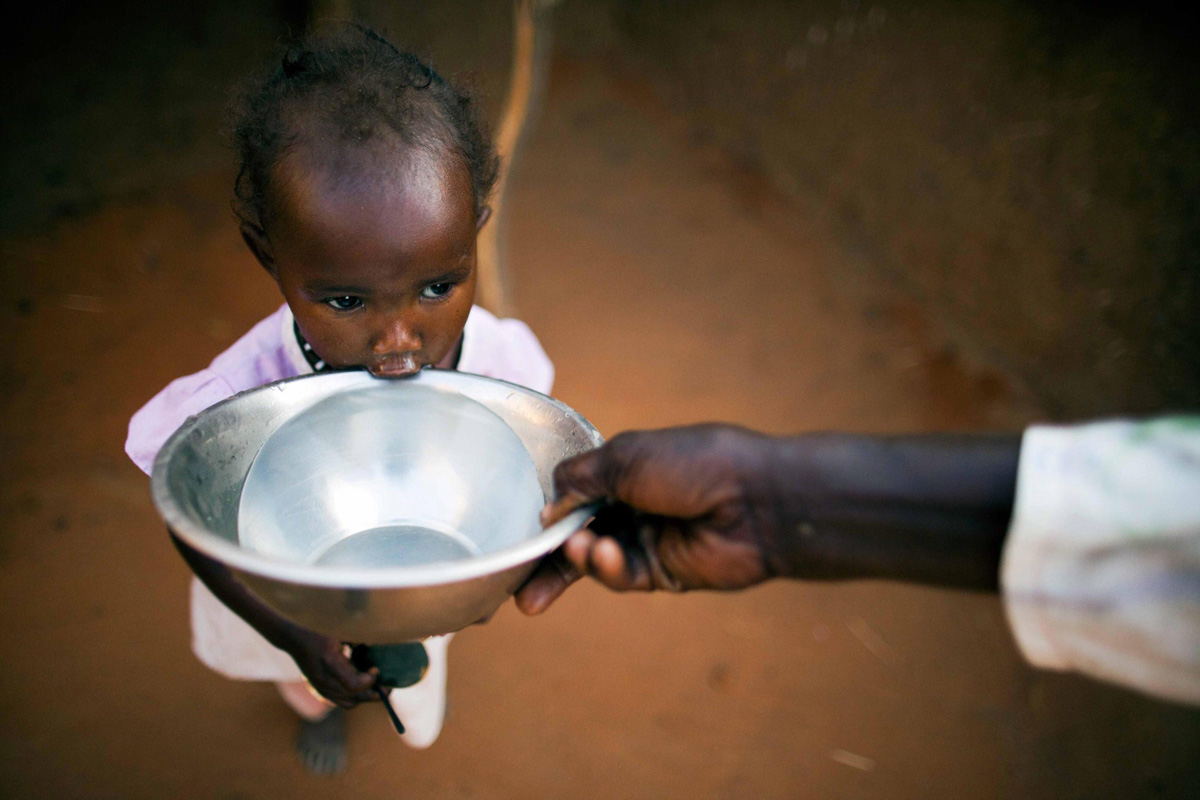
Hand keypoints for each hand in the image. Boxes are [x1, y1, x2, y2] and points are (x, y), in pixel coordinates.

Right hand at [285, 631, 378, 707]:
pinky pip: (342, 702)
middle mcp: (325, 681)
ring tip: (377, 687)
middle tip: (387, 687)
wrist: (296, 643)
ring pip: (350, 703)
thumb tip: (376, 658)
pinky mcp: (321, 691)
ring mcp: (322, 688)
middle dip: (374, 694)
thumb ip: (355, 650)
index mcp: (330, 664)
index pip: (354, 685)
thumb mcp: (339, 639)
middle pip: (355, 697)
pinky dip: (355, 698)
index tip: (376, 669)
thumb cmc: (320, 636)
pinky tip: (362, 688)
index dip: (370, 680)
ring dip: (365, 697)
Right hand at [515, 424, 787, 613]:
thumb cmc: (694, 463)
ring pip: (594, 561)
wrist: (756, 500)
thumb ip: (579, 478)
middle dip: (546, 561)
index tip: (515, 533)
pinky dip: (608, 568)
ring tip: (578, 553)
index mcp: (623, 468)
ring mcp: (647, 539)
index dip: (545, 514)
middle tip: (516, 588)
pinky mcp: (663, 573)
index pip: (571, 495)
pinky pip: (622, 576)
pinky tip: (606, 556)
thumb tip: (546, 505)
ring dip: (579, 560)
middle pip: (576, 536)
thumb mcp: (625, 456)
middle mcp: (632, 504)